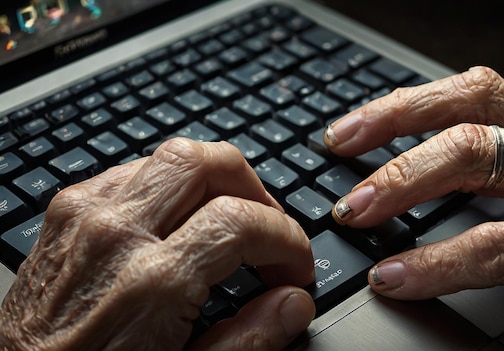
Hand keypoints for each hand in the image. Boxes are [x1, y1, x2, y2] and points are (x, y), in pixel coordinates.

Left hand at [0, 139, 314, 350]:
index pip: (243, 221)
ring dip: (216, 182)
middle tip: (269, 229)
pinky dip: (172, 186)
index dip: (287, 240)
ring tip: (232, 221)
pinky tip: (182, 218)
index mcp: (152, 283)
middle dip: (255, 190)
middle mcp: (115, 234)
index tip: (295, 266)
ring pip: (171, 157)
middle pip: (207, 162)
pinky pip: (134, 172)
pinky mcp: (66, 213)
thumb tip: (294, 302)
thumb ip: (249, 340)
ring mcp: (84, 215)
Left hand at [323, 66, 503, 334]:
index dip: (398, 107)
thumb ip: (492, 158)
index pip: (463, 92)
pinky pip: (494, 248)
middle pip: (460, 122)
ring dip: (401, 186)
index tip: (344, 132)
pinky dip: (437, 263)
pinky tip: (398, 276)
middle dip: (389, 148)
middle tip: (340, 181)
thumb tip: (405, 170)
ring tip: (353, 214)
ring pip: (474, 162)